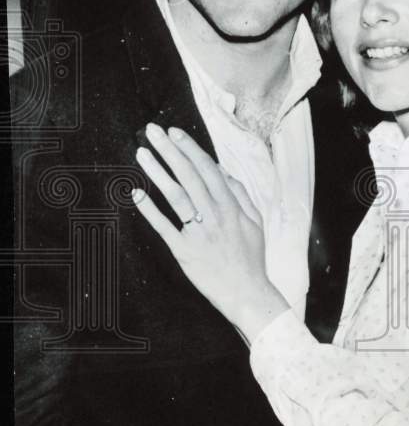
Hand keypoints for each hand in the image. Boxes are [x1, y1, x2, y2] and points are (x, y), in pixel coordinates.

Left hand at [131, 123, 287, 340]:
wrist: (247, 292)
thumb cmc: (251, 259)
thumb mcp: (254, 223)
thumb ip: (240, 196)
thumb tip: (223, 173)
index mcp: (232, 207)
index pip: (208, 170)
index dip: (190, 149)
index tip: (175, 133)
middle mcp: (215, 215)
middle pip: (189, 176)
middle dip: (170, 151)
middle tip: (153, 132)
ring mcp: (199, 232)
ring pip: (176, 196)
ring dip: (157, 172)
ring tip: (142, 154)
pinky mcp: (184, 251)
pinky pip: (164, 227)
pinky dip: (150, 210)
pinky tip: (136, 193)